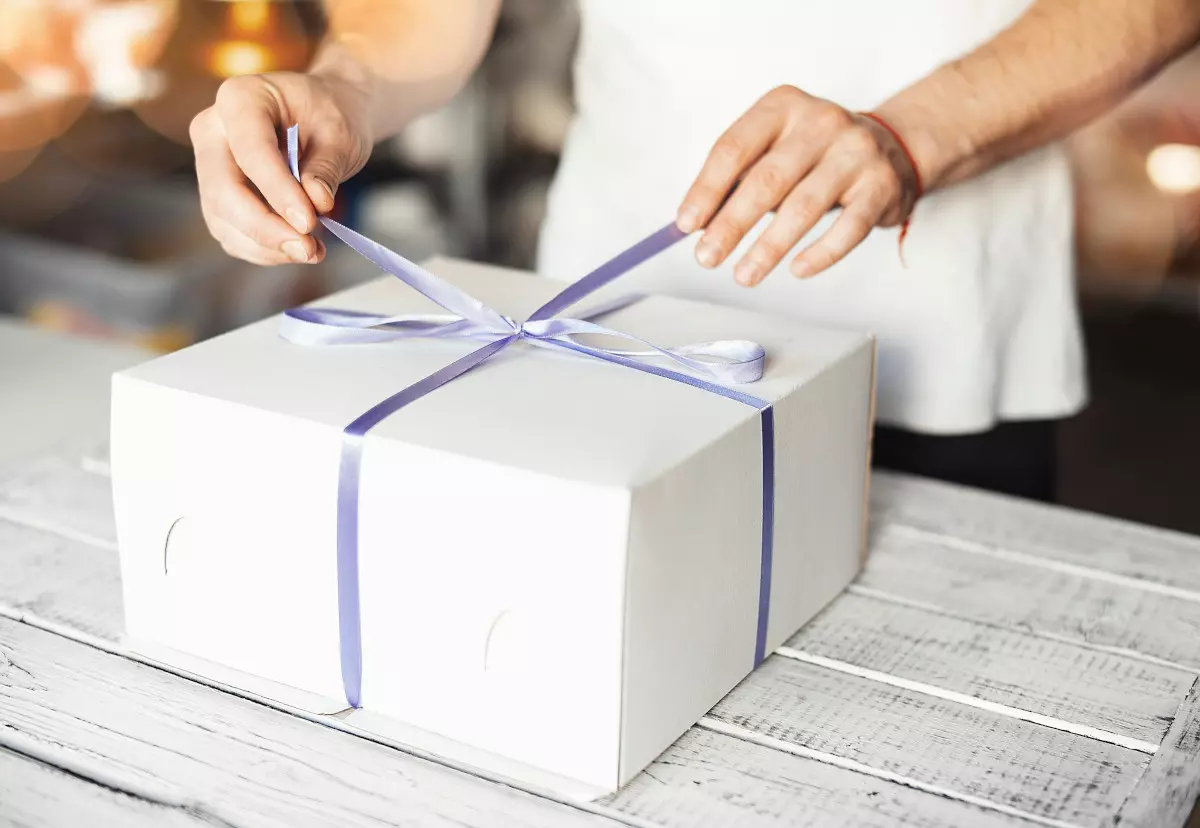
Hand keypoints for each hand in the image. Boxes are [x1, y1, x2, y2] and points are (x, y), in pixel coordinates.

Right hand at [189, 71, 373, 265]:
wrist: (324, 115)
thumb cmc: (331, 115)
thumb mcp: (341, 134)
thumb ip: (326, 168)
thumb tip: (315, 203)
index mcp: (240, 99)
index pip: (251, 151)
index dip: (278, 192)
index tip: (309, 222)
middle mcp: (212, 131)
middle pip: (223, 191)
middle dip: (266, 228)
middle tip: (308, 248)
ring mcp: (209, 166)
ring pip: (222, 219)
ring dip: (267, 246)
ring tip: (312, 250)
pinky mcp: (218, 197)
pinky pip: (231, 234)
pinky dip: (264, 250)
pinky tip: (297, 248)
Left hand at [676, 85, 918, 285]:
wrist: (893, 147)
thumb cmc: (815, 155)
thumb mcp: (775, 149)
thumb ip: (739, 179)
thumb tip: (696, 224)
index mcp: (783, 106)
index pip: (734, 148)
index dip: (706, 189)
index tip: (687, 225)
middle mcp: (821, 122)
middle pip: (767, 180)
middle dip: (731, 224)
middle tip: (707, 257)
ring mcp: (856, 152)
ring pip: (804, 207)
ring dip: (769, 247)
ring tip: (744, 275)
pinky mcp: (881, 185)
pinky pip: (848, 227)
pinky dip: (821, 253)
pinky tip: (797, 270)